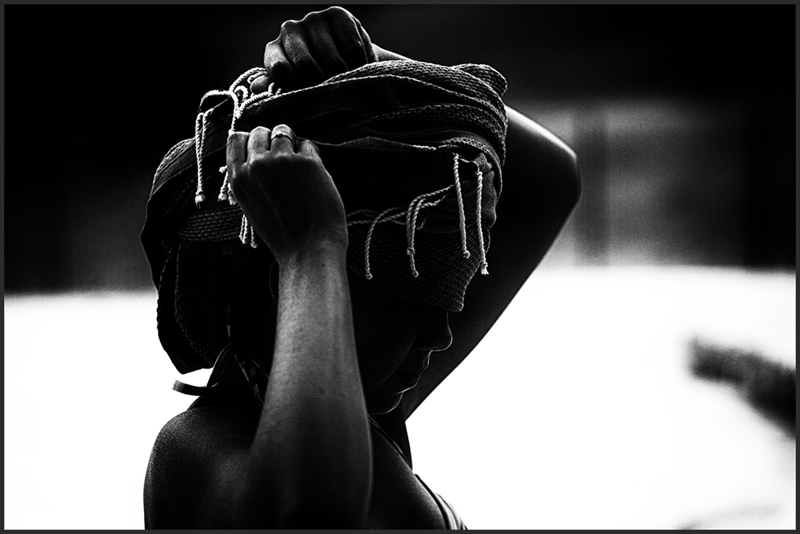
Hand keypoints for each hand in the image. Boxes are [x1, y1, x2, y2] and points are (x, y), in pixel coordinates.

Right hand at [227, 124, 347, 262]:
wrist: (308, 251)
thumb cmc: (284, 235)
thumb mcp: (253, 206)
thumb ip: (251, 179)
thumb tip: (256, 155)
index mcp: (239, 179)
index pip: (236, 138)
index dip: (252, 140)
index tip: (263, 148)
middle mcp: (257, 166)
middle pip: (261, 131)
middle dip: (273, 139)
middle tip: (286, 157)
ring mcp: (282, 161)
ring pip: (284, 133)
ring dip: (294, 145)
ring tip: (301, 169)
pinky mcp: (307, 162)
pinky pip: (308, 145)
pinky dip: (312, 156)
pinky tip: (314, 178)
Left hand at [251, 6, 377, 93]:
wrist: (349, 62)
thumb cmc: (318, 81)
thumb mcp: (296, 89)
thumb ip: (277, 89)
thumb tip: (255, 88)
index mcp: (274, 50)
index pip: (280, 69)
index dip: (296, 89)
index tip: (309, 101)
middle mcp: (289, 30)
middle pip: (306, 66)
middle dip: (323, 86)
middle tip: (332, 95)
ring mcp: (313, 19)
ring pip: (332, 61)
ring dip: (344, 78)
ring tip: (347, 83)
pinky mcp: (338, 14)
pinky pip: (352, 49)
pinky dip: (360, 64)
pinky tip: (358, 67)